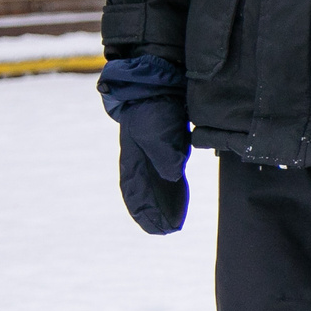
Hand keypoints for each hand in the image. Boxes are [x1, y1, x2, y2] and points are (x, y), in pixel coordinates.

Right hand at [97, 55, 189, 234]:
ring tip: (171, 223)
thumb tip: (173, 174)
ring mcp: (152, 150)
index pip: (136, 188)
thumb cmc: (154, 103)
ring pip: (155, 183)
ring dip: (163, 202)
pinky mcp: (166, 143)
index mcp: (134, 155)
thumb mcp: (158, 127)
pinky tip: (177, 197)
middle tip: (164, 230)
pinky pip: (166, 171)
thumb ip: (164, 151)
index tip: (156, 228)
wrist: (156, 79)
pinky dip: (171, 187)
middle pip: (144, 190)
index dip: (145, 209)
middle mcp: (140, 156)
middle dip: (153, 211)